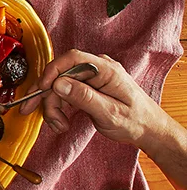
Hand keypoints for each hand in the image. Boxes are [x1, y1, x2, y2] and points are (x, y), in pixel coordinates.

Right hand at [19, 49, 172, 145]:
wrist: (148, 130)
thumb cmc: (135, 122)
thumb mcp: (109, 112)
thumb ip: (84, 96)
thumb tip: (59, 83)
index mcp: (106, 70)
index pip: (72, 59)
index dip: (52, 71)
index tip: (41, 89)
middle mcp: (98, 70)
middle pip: (61, 75)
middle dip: (49, 97)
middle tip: (42, 114)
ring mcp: (92, 79)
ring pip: (60, 86)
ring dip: (53, 106)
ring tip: (59, 125)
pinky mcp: (87, 88)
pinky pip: (65, 93)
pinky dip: (59, 108)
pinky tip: (61, 121)